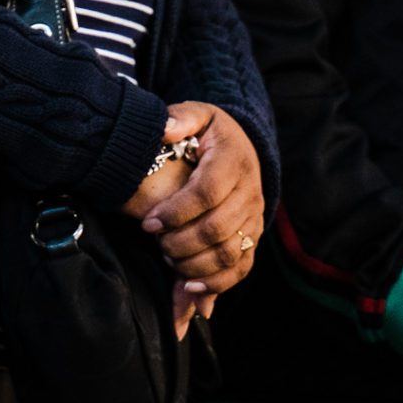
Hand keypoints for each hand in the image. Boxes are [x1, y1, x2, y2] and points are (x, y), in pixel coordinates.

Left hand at [139, 102, 264, 299]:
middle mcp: (250, 191)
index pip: (207, 192)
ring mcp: (255, 217)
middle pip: (217, 228)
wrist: (242, 148)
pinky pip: (241, 268)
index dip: (175, 212)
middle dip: (180, 242)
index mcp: (234, 159)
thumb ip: (181, 117)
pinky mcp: (253, 237)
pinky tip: (189, 287)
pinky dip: (216, 284)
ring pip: (228, 253)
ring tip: (168, 257)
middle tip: (155, 241)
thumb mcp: (198, 115)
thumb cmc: (210, 134)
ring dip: (193, 264)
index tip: (148, 223)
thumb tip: (165, 129)